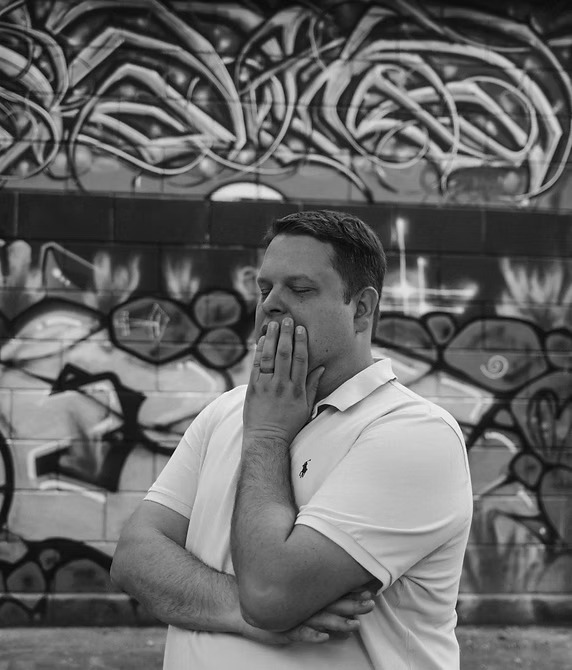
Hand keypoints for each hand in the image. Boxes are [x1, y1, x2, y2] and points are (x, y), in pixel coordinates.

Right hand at [240, 587, 376, 645]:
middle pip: (333, 605)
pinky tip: (324, 636)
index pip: (336, 595)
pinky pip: (300, 632)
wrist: (245, 608)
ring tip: (354, 625)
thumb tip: (349, 630)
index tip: (371, 592)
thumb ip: (324, 617)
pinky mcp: (285, 629)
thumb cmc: (277, 608)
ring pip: (320, 618)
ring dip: (338, 622)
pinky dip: (312, 634)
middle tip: (370, 604)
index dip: (353, 594)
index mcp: (311, 598)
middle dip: (352, 605)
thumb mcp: (301, 611)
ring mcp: (296, 617)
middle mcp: (306, 605)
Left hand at [243, 318, 323, 445]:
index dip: (301, 342)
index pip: (300, 360)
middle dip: (286, 335)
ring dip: (271, 339)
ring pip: (269, 357)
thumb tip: (321, 368)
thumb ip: (313, 386)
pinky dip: (258, 352)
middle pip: (284, 354)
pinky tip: (261, 341)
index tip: (301, 329)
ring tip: (272, 324)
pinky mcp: (253, 389)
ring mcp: (267, 386)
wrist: (267, 439)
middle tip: (287, 319)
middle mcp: (282, 386)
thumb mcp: (306, 407)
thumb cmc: (289, 425)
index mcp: (298, 390)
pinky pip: (256, 366)